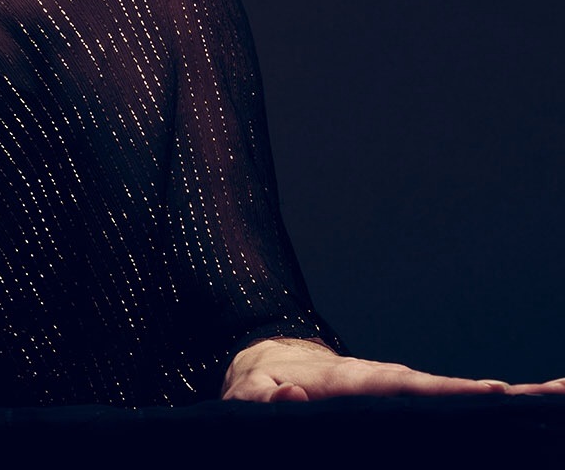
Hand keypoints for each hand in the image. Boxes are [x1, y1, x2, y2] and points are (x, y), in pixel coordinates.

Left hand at [223, 338, 564, 401]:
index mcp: (358, 383)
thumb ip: (261, 395)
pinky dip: (500, 410)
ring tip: (562, 396)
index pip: (408, 387)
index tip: (494, 395)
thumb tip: (288, 396)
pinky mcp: (408, 413)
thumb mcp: (249, 393)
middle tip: (557, 395)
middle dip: (505, 397)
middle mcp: (393, 386)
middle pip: (454, 393)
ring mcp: (404, 400)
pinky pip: (454, 412)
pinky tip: (548, 405)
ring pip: (464, 403)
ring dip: (516, 401)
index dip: (450, 393)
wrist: (271, 371)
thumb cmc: (264, 386)